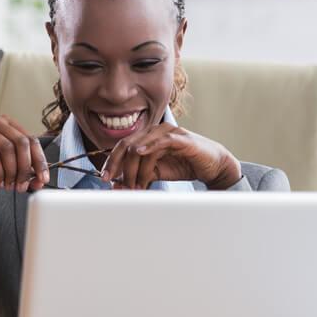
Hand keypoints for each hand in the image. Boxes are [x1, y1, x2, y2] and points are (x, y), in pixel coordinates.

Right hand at [0, 114, 49, 192]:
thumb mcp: (1, 160)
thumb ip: (19, 167)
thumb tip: (38, 182)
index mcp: (7, 123)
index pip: (31, 139)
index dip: (40, 160)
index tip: (43, 179)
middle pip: (21, 143)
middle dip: (26, 168)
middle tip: (23, 185)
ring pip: (7, 149)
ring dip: (12, 171)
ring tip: (10, 186)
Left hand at [99, 124, 241, 189]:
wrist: (211, 166)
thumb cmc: (184, 166)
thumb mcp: (156, 173)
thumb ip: (138, 176)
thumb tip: (118, 185)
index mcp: (146, 137)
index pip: (122, 147)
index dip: (111, 161)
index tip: (105, 177)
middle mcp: (154, 131)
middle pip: (127, 144)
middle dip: (118, 165)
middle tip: (114, 182)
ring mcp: (167, 132)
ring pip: (141, 146)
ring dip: (135, 168)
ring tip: (135, 184)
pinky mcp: (181, 138)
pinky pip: (161, 140)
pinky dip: (149, 146)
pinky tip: (140, 153)